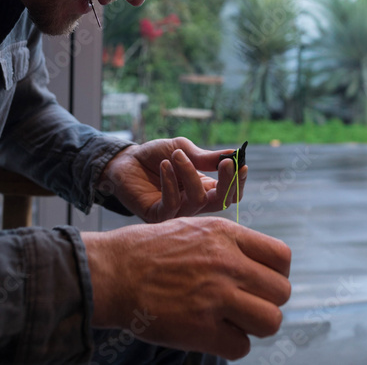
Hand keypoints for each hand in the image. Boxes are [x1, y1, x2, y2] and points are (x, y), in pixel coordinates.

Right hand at [82, 217, 291, 359]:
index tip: (259, 283)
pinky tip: (211, 334)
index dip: (276, 274)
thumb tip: (256, 268)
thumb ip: (227, 245)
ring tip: (231, 322)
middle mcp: (227, 263)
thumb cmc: (147, 251)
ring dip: (254, 326)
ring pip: (271, 321)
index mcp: (226, 235)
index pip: (282, 257)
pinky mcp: (201, 328)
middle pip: (282, 292)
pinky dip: (230, 345)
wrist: (112, 272)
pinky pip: (241, 347)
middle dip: (267, 302)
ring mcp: (216, 296)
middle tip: (244, 306)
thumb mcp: (193, 229)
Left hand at [100, 137, 247, 222]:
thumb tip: (234, 154)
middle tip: (225, 162)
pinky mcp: (158, 217)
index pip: (230, 193)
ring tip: (175, 155)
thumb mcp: (182, 150)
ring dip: (189, 174)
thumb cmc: (156, 156)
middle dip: (226, 183)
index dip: (238, 181)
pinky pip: (172, 204)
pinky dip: (170, 182)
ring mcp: (178, 212)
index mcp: (205, 188)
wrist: (125, 162)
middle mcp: (195, 203)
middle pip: (222, 203)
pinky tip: (164, 165)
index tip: (241, 163)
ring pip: (197, 200)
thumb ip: (205, 157)